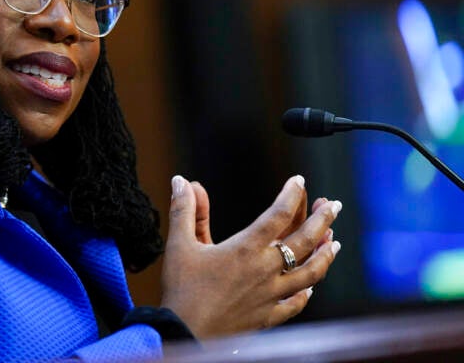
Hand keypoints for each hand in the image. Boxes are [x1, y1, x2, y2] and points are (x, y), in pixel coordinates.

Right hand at [160, 175, 340, 338]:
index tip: (299, 180)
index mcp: (245, 248)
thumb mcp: (179, 244)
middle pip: (305, 240)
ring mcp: (270, 295)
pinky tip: (311, 288)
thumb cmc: (181, 288)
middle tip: (335, 205)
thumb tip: (181, 180)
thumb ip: (185, 210)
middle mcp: (264, 270)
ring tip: (334, 241)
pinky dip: (306, 293)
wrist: (184, 332)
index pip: (278, 214)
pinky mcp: (268, 316)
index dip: (291, 194)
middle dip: (323, 220)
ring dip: (326, 255)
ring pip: (310, 272)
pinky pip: (295, 304)